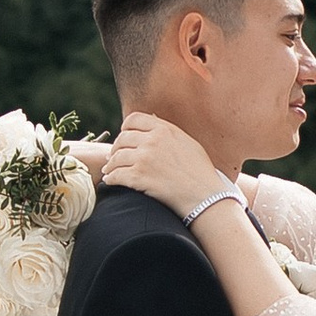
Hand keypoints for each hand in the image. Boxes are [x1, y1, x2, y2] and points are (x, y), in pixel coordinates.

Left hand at [105, 112, 233, 216]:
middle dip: (116, 148)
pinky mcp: (138, 177)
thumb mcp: (188, 142)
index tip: (124, 138)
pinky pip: (115, 175)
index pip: (133, 119)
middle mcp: (152, 141)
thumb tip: (151, 119)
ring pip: (116, 158)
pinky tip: (111, 181)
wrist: (205, 196)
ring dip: (111, 165)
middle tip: (114, 157)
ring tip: (110, 171)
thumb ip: (168, 131)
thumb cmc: (200, 172)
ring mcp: (144, 158)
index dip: (125, 128)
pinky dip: (110, 179)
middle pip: (122, 138)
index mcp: (164, 129)